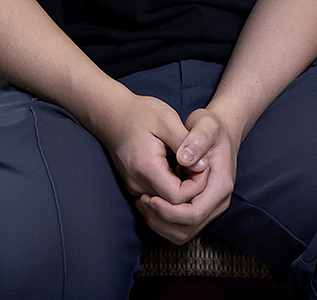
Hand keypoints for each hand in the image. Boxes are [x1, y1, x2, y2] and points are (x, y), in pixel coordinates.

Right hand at [91, 92, 203, 237]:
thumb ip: (186, 142)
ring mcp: (134, 187)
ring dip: (182, 189)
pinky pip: (157, 196)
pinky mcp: (134, 185)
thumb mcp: (167, 119)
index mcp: (147, 168)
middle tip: (201, 166)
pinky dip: (171, 188)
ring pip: (165, 202)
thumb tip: (202, 165)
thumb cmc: (141, 113)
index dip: (196, 185)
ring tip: (190, 167)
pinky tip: (178, 170)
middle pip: (172, 204)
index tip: (204, 165)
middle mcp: (137, 183)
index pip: (177, 196)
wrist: (112, 115)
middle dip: (191, 189)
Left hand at [137, 108, 237, 244]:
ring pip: (182, 233)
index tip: (150, 197)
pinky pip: (180, 228)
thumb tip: (184, 159)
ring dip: (159, 224)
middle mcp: (218, 202)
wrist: (220, 132)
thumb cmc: (211, 127)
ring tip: (143, 203)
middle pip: (187, 229)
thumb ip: (197, 139)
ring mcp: (210, 209)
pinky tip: (150, 203)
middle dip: (160, 220)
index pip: (195, 214)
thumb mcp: (206, 124)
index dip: (170, 211)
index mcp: (220, 186)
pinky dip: (163, 222)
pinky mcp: (200, 209)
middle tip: (141, 201)